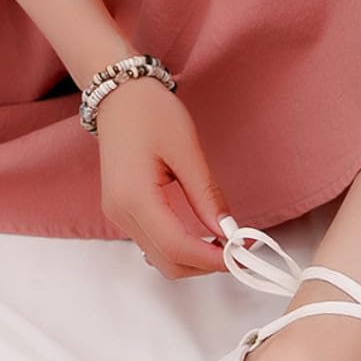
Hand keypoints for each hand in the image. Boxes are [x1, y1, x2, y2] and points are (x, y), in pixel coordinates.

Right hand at [96, 78, 230, 278]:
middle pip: (168, 263)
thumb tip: (229, 232)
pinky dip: (182, 250)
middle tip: (240, 252)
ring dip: (195, 261)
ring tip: (226, 244)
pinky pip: (154, 245)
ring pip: (161, 259)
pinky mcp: (123, 212)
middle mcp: (120, 213)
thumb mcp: (187, 151)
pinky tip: (204, 237)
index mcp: (134, 197)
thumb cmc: (151, 113)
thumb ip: (207, 196)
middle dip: (205, 266)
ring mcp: (118, 215)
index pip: (177, 248)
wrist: (119, 95)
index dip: (212, 260)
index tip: (242, 256)